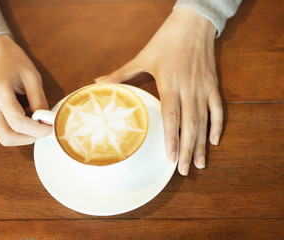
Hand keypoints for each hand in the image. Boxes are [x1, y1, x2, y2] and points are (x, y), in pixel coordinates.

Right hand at [0, 35, 50, 145]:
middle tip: (42, 130)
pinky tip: (23, 113)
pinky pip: (2, 128)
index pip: (18, 123)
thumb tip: (46, 122)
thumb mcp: (33, 77)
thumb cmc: (15, 60)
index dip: (37, 130)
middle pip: (6, 136)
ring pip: (3, 136)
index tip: (50, 128)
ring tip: (33, 118)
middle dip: (28, 139)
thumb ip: (39, 101)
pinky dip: (16, 128)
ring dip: (22, 134)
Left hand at [95, 7, 222, 175]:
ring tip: (199, 164)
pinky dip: (218, 125)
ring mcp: (202, 88)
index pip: (171, 117)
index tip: (169, 158)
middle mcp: (188, 89)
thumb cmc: (165, 40)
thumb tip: (98, 82)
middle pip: (189, 125)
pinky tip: (214, 141)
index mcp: (169, 84)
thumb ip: (121, 73)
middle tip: (183, 171)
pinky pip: (218, 108)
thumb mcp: (142, 56)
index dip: (171, 138)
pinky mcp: (212, 84)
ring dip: (202, 144)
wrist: (193, 23)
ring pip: (204, 121)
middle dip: (187, 150)